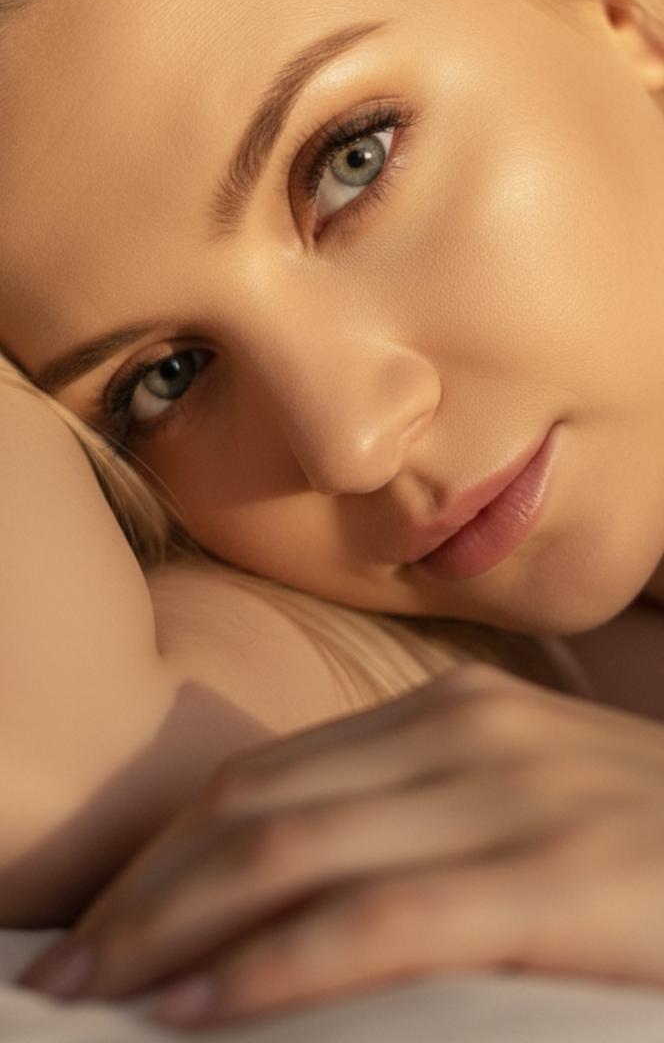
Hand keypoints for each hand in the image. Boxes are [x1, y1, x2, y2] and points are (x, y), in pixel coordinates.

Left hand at [19, 662, 663, 1028]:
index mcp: (451, 716)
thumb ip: (425, 819)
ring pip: (292, 853)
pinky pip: (376, 920)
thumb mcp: (529, 806)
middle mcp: (465, 735)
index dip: (166, 851)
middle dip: (144, 894)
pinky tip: (200, 1009)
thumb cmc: (650, 852)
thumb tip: (299, 886)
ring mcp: (508, 797)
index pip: (266, 777)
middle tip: (64, 969)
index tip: (100, 919)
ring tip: (97, 993)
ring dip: (174, 929)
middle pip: (257, 808)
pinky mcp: (549, 875)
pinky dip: (271, 967)